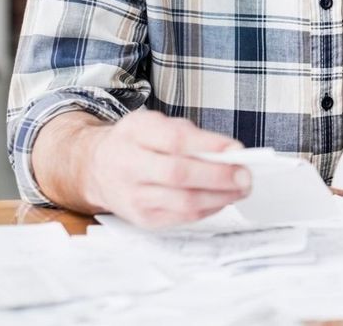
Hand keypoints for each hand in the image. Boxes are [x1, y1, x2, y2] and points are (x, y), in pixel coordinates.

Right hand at [81, 110, 250, 227]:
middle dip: (219, 177)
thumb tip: (229, 151)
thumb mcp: (155, 123)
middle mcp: (130, 167)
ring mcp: (135, 197)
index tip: (237, 148)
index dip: (209, 146)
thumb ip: (190, 134)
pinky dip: (208, 209)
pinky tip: (222, 199)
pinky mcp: (143, 219)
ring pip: (183, 202)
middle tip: (245, 176)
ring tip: (241, 189)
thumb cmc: (135, 142)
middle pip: (179, 175)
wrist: (96, 168)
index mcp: (135, 135)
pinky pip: (182, 218)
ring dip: (220, 197)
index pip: (174, 141)